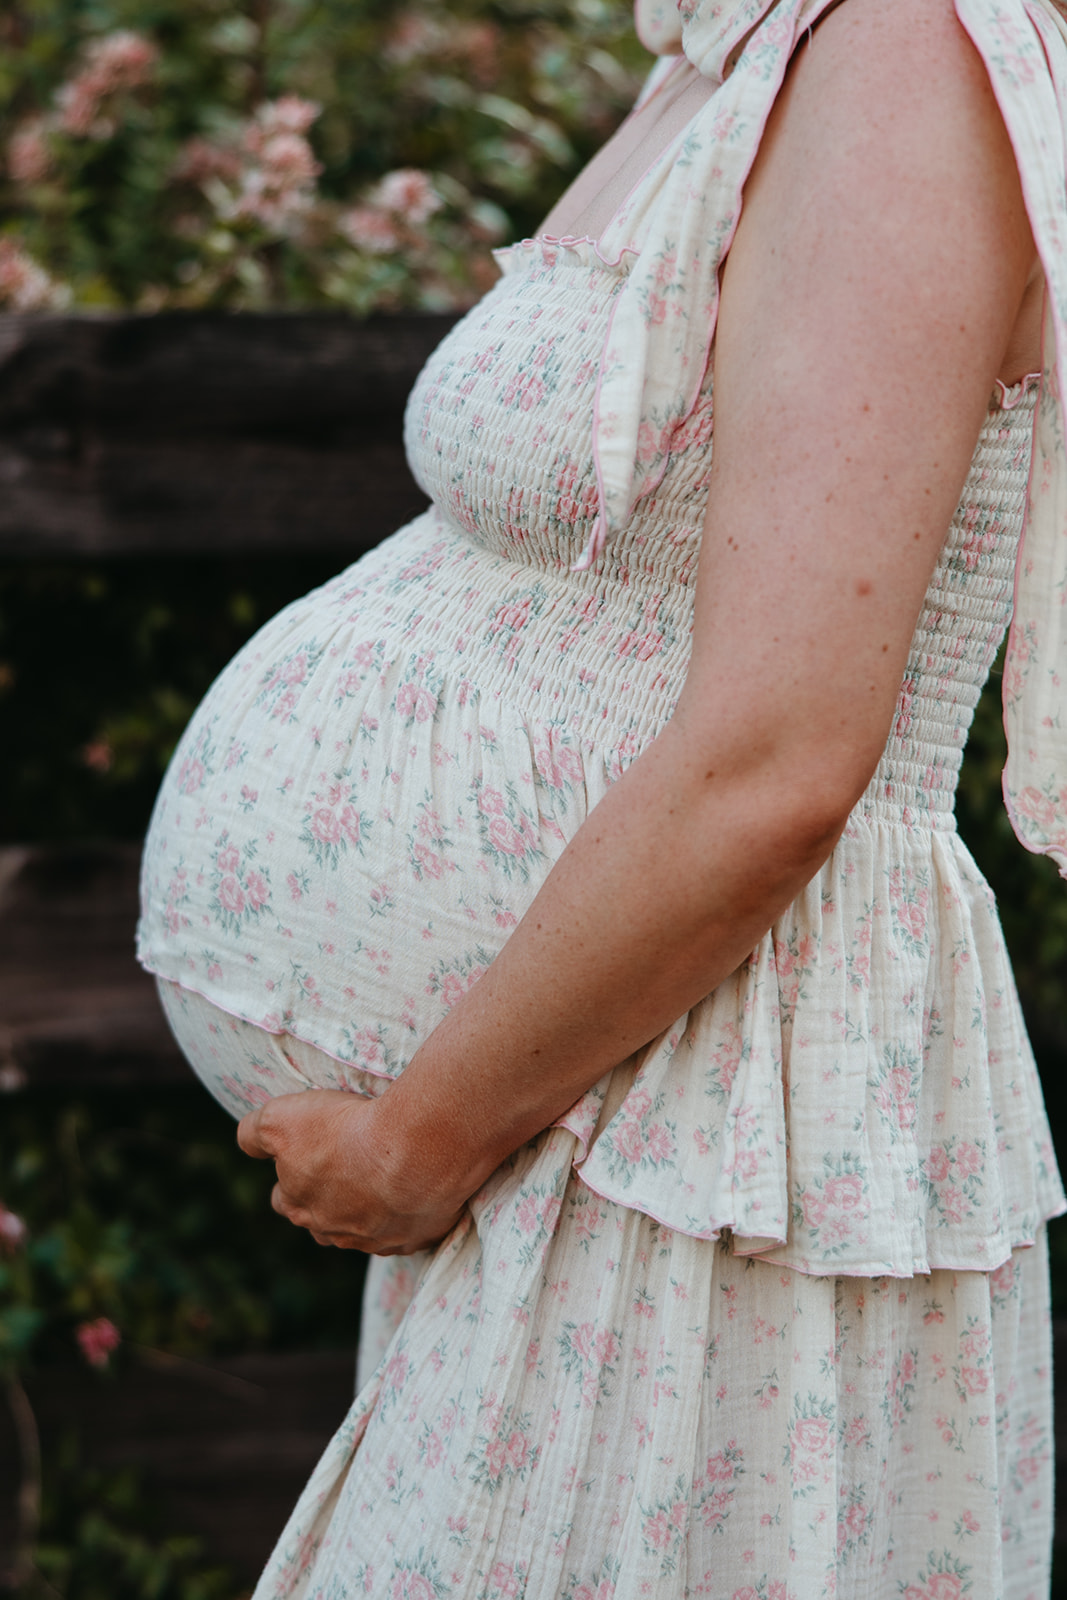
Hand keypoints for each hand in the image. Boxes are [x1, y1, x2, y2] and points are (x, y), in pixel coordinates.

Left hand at [236, 1088, 468, 1254]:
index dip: (291, 1176)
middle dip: (328, 1202)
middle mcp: (336, 1233)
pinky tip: (417, 1188)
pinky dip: (409, 1213)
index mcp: (300, 1207)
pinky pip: (409, 1230)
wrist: (415, 1149)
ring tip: (384, 1179)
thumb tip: (247, 1141)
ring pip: (366, 1231)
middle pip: (323, 1223)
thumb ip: (255, 1131)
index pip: (283, 1199)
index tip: (310, 1153)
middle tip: (347, 1168)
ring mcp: (379, 1240)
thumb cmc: (345, 1132)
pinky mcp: (417, 1236)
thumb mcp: (281, 1118)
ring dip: (370, 1210)